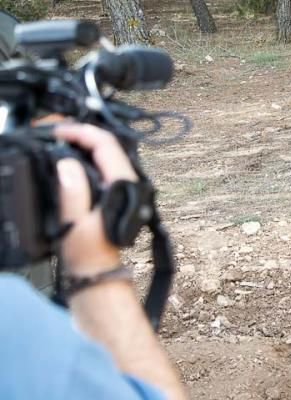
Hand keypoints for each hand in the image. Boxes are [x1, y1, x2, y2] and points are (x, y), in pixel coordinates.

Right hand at [52, 123, 136, 275]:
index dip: (82, 132)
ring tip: (59, 138)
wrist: (97, 269)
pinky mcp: (113, 190)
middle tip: (55, 130)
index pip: (106, 144)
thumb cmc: (88, 251)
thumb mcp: (76, 223)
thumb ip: (73, 192)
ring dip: (82, 142)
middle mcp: (126, 181)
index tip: (59, 130)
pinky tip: (69, 156)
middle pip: (107, 144)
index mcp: (121, 184)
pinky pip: (101, 163)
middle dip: (81, 132)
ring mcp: (121, 185)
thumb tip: (67, 164)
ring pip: (105, 152)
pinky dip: (85, 154)